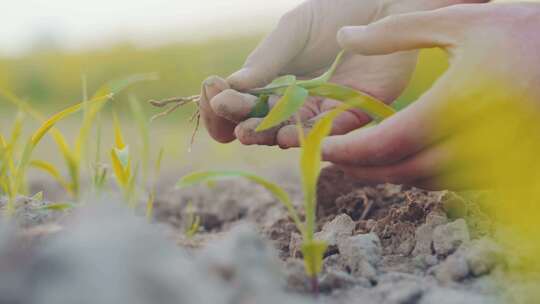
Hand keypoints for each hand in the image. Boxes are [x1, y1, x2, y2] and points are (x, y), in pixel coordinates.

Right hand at [200, 0, 485, 147]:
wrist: (382, 3)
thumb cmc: (334, 11)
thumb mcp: (293, 30)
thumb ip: (267, 58)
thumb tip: (233, 84)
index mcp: (280, 81)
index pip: (247, 102)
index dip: (228, 105)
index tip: (213, 97)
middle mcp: (300, 100)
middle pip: (267, 122)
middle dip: (244, 122)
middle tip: (228, 118)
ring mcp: (327, 108)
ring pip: (295, 131)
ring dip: (270, 134)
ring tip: (250, 132)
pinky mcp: (357, 111)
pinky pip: (333, 132)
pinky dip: (311, 137)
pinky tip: (288, 135)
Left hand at [323, 3, 539, 189]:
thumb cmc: (520, 33)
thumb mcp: (457, 22)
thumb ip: (395, 32)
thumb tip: (343, 38)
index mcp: (455, 105)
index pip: (386, 144)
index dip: (348, 151)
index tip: (321, 147)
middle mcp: (473, 142)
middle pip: (398, 171)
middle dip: (359, 167)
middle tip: (332, 155)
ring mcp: (491, 161)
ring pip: (422, 181)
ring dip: (386, 173)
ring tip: (360, 157)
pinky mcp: (503, 169)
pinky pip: (448, 183)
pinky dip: (417, 173)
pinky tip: (403, 156)